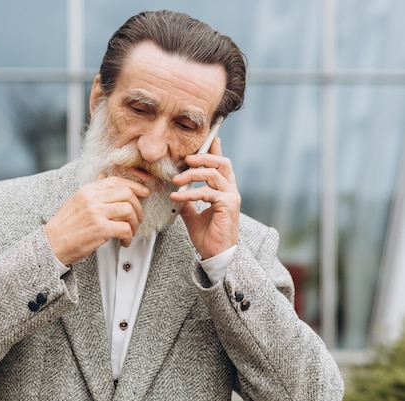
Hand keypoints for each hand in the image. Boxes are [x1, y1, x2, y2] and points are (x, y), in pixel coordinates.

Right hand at [45, 174, 149, 264]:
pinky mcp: (100, 229)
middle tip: (138, 217)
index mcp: (87, 190)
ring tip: (131, 231)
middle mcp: (92, 199)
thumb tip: (104, 177)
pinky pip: (125, 228)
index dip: (134, 186)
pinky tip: (124, 241)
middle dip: (138, 206)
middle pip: (127, 193)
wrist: (52, 244)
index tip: (143, 193)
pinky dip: (129, 236)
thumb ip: (93, 189)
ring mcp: (97, 213)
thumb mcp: (76, 201)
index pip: (116, 181)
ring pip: (129, 210)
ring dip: (135, 223)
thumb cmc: (64, 226)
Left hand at [170, 137, 239, 258]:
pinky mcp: (228, 205)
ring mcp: (231, 197)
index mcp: (224, 190)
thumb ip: (189, 202)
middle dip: (202, 156)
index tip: (207, 138)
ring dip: (192, 174)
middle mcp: (230, 190)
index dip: (214, 149)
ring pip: (213, 174)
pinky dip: (190, 193)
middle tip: (185, 159)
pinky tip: (177, 197)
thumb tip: (178, 192)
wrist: (216, 255)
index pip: (221, 164)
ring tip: (176, 180)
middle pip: (221, 162)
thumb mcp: (193, 215)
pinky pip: (208, 192)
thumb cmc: (209, 236)